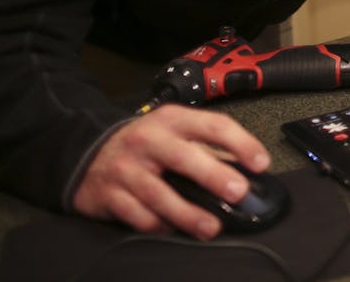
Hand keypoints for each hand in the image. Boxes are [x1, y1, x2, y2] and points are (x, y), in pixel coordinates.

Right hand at [70, 104, 269, 239]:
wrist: (88, 152)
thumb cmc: (145, 144)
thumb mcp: (175, 133)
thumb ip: (207, 148)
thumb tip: (247, 171)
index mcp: (172, 120)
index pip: (212, 125)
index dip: (240, 142)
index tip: (261, 162)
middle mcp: (148, 140)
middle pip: (184, 157)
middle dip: (213, 175)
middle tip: (239, 192)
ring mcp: (126, 168)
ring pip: (159, 193)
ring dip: (188, 214)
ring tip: (212, 227)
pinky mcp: (109, 194)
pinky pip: (137, 215)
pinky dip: (159, 225)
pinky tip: (174, 229)